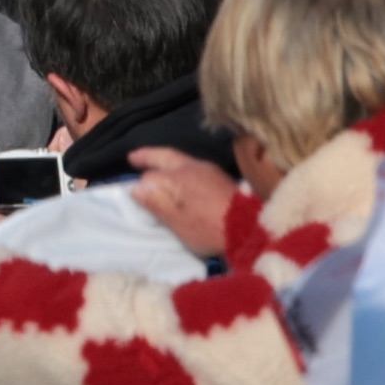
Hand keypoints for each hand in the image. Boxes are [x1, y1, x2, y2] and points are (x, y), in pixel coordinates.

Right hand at [126, 146, 240, 261]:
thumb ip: (157, 203)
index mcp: (179, 177)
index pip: (152, 176)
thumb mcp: (179, 223)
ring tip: (155, 165)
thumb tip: (137, 187)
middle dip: (148, 155)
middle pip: (166, 156)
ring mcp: (209, 170)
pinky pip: (193, 166)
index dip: (141, 186)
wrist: (252, 229)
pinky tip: (180, 177)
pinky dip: (179, 167)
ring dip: (165, 160)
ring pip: (181, 159)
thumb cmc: (211, 229)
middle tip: (132, 157)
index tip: (133, 195)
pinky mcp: (220, 177)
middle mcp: (193, 166)